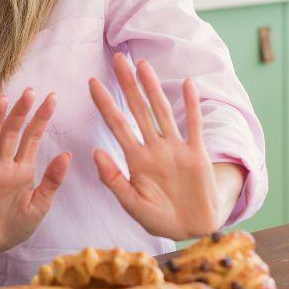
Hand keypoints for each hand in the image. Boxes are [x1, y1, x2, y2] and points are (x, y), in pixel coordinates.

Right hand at [0, 88, 70, 256]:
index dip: (41, 118)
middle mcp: (4, 165)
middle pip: (12, 133)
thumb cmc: (15, 225)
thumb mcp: (39, 206)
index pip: (32, 138)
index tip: (51, 98)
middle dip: (20, 113)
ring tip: (3, 100)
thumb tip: (67, 154)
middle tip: (30, 92)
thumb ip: (51, 181)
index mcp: (22, 169)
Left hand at [89, 54, 225, 240]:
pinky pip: (194, 125)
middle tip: (118, 59)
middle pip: (138, 110)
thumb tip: (94, 151)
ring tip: (143, 65)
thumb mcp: (131, 204)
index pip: (116, 124)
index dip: (105, 104)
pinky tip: (189, 84)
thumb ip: (113, 179)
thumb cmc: (159, 218)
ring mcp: (176, 149)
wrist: (191, 229)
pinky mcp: (197, 155)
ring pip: (162, 112)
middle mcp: (154, 148)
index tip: (92, 83)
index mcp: (136, 159)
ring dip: (153, 88)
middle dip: (127, 85)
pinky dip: (192, 106)